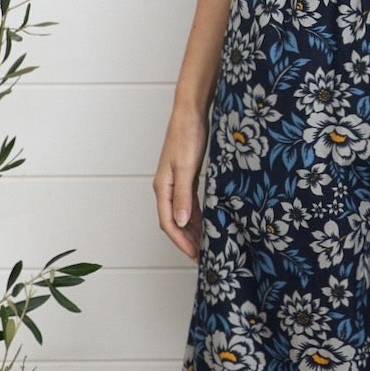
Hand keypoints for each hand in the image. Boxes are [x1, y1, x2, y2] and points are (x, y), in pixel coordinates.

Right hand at [154, 101, 210, 258]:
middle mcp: (167, 188)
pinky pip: (189, 204)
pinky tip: (206, 223)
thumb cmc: (186, 136)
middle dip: (186, 241)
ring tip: (205, 245)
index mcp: (163, 187)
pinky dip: (196, 217)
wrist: (190, 114)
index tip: (194, 255)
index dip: (180, 241)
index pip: (168, 223)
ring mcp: (176, 183)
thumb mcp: (186, 168)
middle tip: (201, 256)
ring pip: (182, 214)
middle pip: (174, 222)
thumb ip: (183, 196)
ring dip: (192, 231)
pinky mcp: (186, 177)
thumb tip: (179, 222)